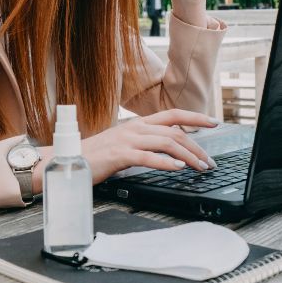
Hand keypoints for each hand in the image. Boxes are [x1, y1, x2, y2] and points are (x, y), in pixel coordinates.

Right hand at [82, 109, 219, 182]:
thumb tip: (168, 149)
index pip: (173, 115)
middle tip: (209, 161)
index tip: (214, 122)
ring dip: (188, 156)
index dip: (195, 117)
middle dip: (197, 147)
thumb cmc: (95, 155)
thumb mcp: (123, 144)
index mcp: (138, 123)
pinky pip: (148, 157)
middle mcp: (135, 128)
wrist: (67, 160)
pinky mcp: (120, 154)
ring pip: (167, 143)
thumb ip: (143, 143)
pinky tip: (177, 168)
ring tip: (200, 167)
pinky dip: (165, 162)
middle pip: (175, 131)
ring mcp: (127, 140)